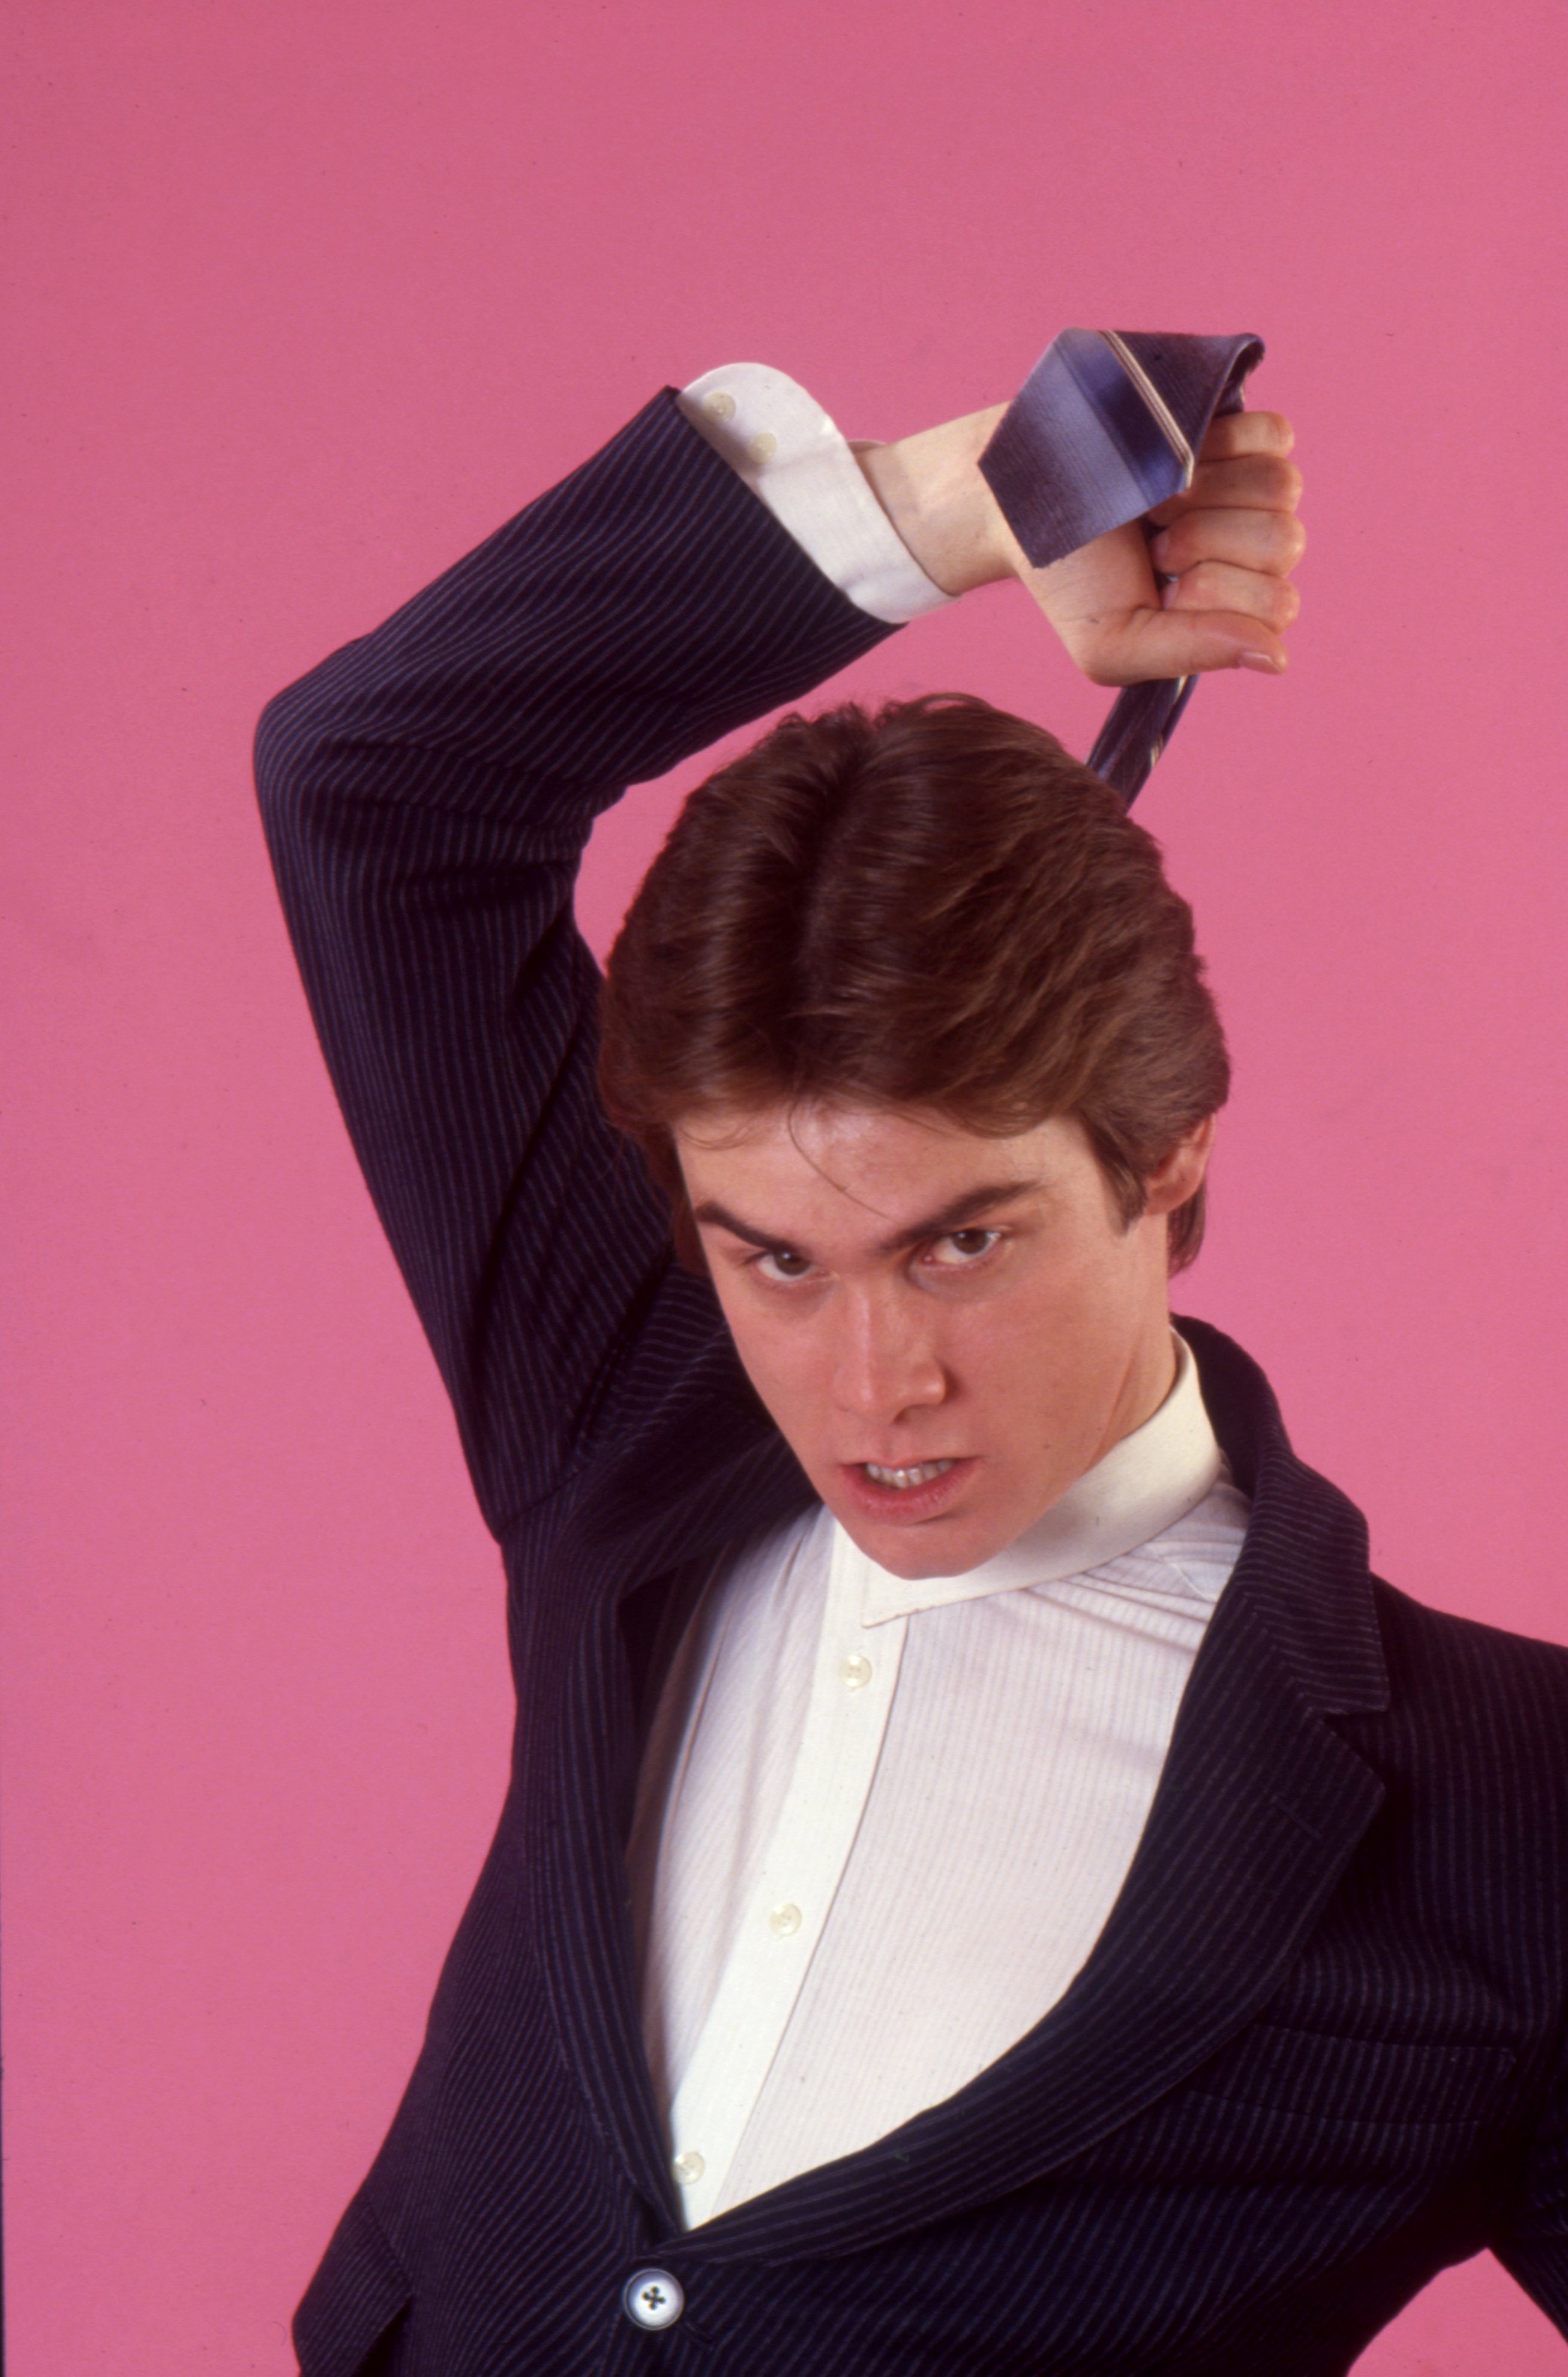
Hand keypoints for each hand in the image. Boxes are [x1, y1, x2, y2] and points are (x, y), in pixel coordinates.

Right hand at [856, 406, 1303, 685]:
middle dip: (1205, 539)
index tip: (1156, 579)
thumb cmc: (1066, 579)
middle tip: (1151, 538)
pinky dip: (1226, 442)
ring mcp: (1251, 489)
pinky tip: (1180, 455)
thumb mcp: (1113, 642)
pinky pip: (1277, 435)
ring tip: (1156, 499)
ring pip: (1283, 487)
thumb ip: (1193, 652)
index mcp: (1230, 610)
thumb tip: (1276, 659)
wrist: (1020, 498)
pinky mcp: (1243, 432)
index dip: (1212, 588)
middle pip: (1284, 542)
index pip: (1276, 605)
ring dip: (1208, 490)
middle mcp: (1250, 552)